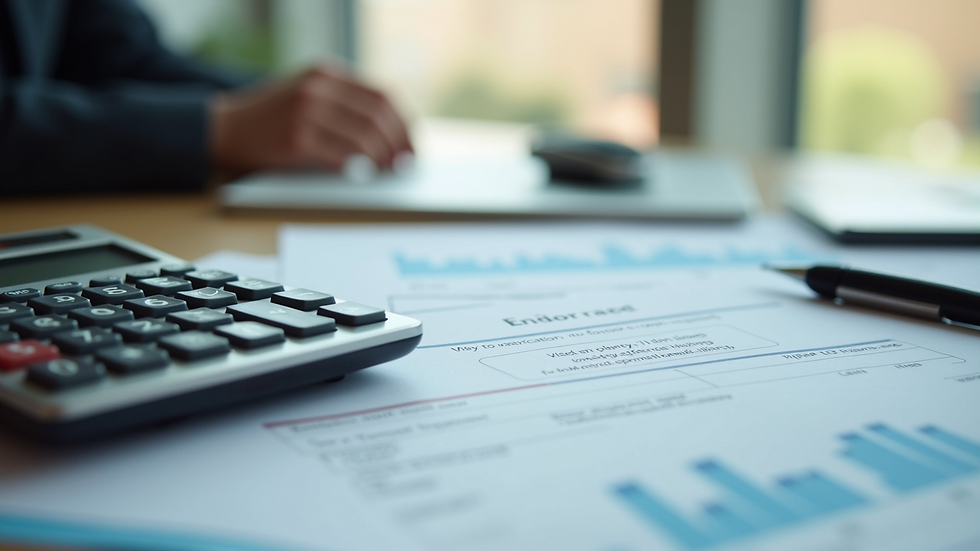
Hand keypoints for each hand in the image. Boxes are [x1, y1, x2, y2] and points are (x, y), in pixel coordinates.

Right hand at [209, 64, 412, 173]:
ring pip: (365, 137)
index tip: (412, 145)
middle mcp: (317, 88)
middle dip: (399, 143)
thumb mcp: (307, 96)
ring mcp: (306, 112)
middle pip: (379, 116)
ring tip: (385, 172)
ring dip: (382, 159)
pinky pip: (343, 155)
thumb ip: (342, 104)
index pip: (382, 96)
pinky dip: (359, 167)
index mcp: (325, 74)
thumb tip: (391, 134)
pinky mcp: (296, 140)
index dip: (404, 123)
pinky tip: (363, 175)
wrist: (221, 129)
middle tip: (404, 164)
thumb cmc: (270, 120)